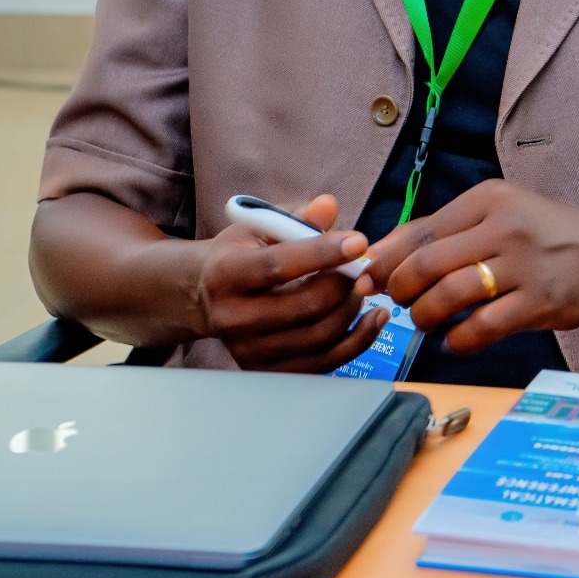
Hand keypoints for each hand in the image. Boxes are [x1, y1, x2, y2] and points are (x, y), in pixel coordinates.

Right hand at [195, 194, 387, 371]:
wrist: (207, 297)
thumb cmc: (239, 253)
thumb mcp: (259, 225)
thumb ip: (296, 216)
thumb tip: (328, 206)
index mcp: (226, 273)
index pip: (279, 265)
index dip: (322, 253)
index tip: (358, 242)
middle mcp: (232, 318)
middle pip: (305, 306)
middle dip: (345, 284)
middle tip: (362, 266)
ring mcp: (249, 350)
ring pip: (319, 337)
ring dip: (352, 310)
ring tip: (361, 287)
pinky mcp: (266, 372)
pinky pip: (322, 364)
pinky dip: (356, 342)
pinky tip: (372, 319)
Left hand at [365, 180, 578, 355]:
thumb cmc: (541, 231)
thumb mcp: (497, 211)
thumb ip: (445, 228)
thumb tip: (385, 251)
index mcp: (487, 200)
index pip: (421, 230)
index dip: (387, 258)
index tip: (369, 276)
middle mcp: (502, 228)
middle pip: (429, 262)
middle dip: (401, 289)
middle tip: (396, 301)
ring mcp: (521, 266)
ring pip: (451, 294)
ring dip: (425, 315)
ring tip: (423, 321)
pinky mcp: (537, 302)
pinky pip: (483, 326)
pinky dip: (458, 340)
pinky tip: (453, 341)